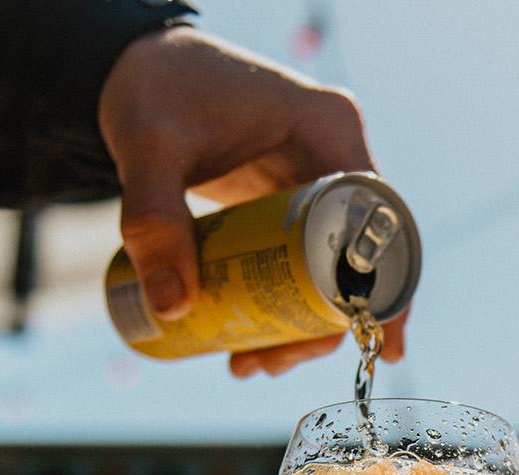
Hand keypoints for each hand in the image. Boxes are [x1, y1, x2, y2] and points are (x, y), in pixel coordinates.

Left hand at [99, 27, 407, 377]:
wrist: (131, 67)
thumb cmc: (149, 89)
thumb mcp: (148, 150)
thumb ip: (153, 220)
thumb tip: (173, 307)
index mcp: (329, 128)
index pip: (380, 220)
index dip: (387, 287)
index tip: (378, 343)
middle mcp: (334, 153)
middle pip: (357, 256)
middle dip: (325, 323)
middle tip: (274, 364)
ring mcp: (314, 179)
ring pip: (331, 267)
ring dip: (302, 323)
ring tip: (249, 362)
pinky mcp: (288, 200)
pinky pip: (304, 260)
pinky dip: (285, 303)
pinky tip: (252, 342)